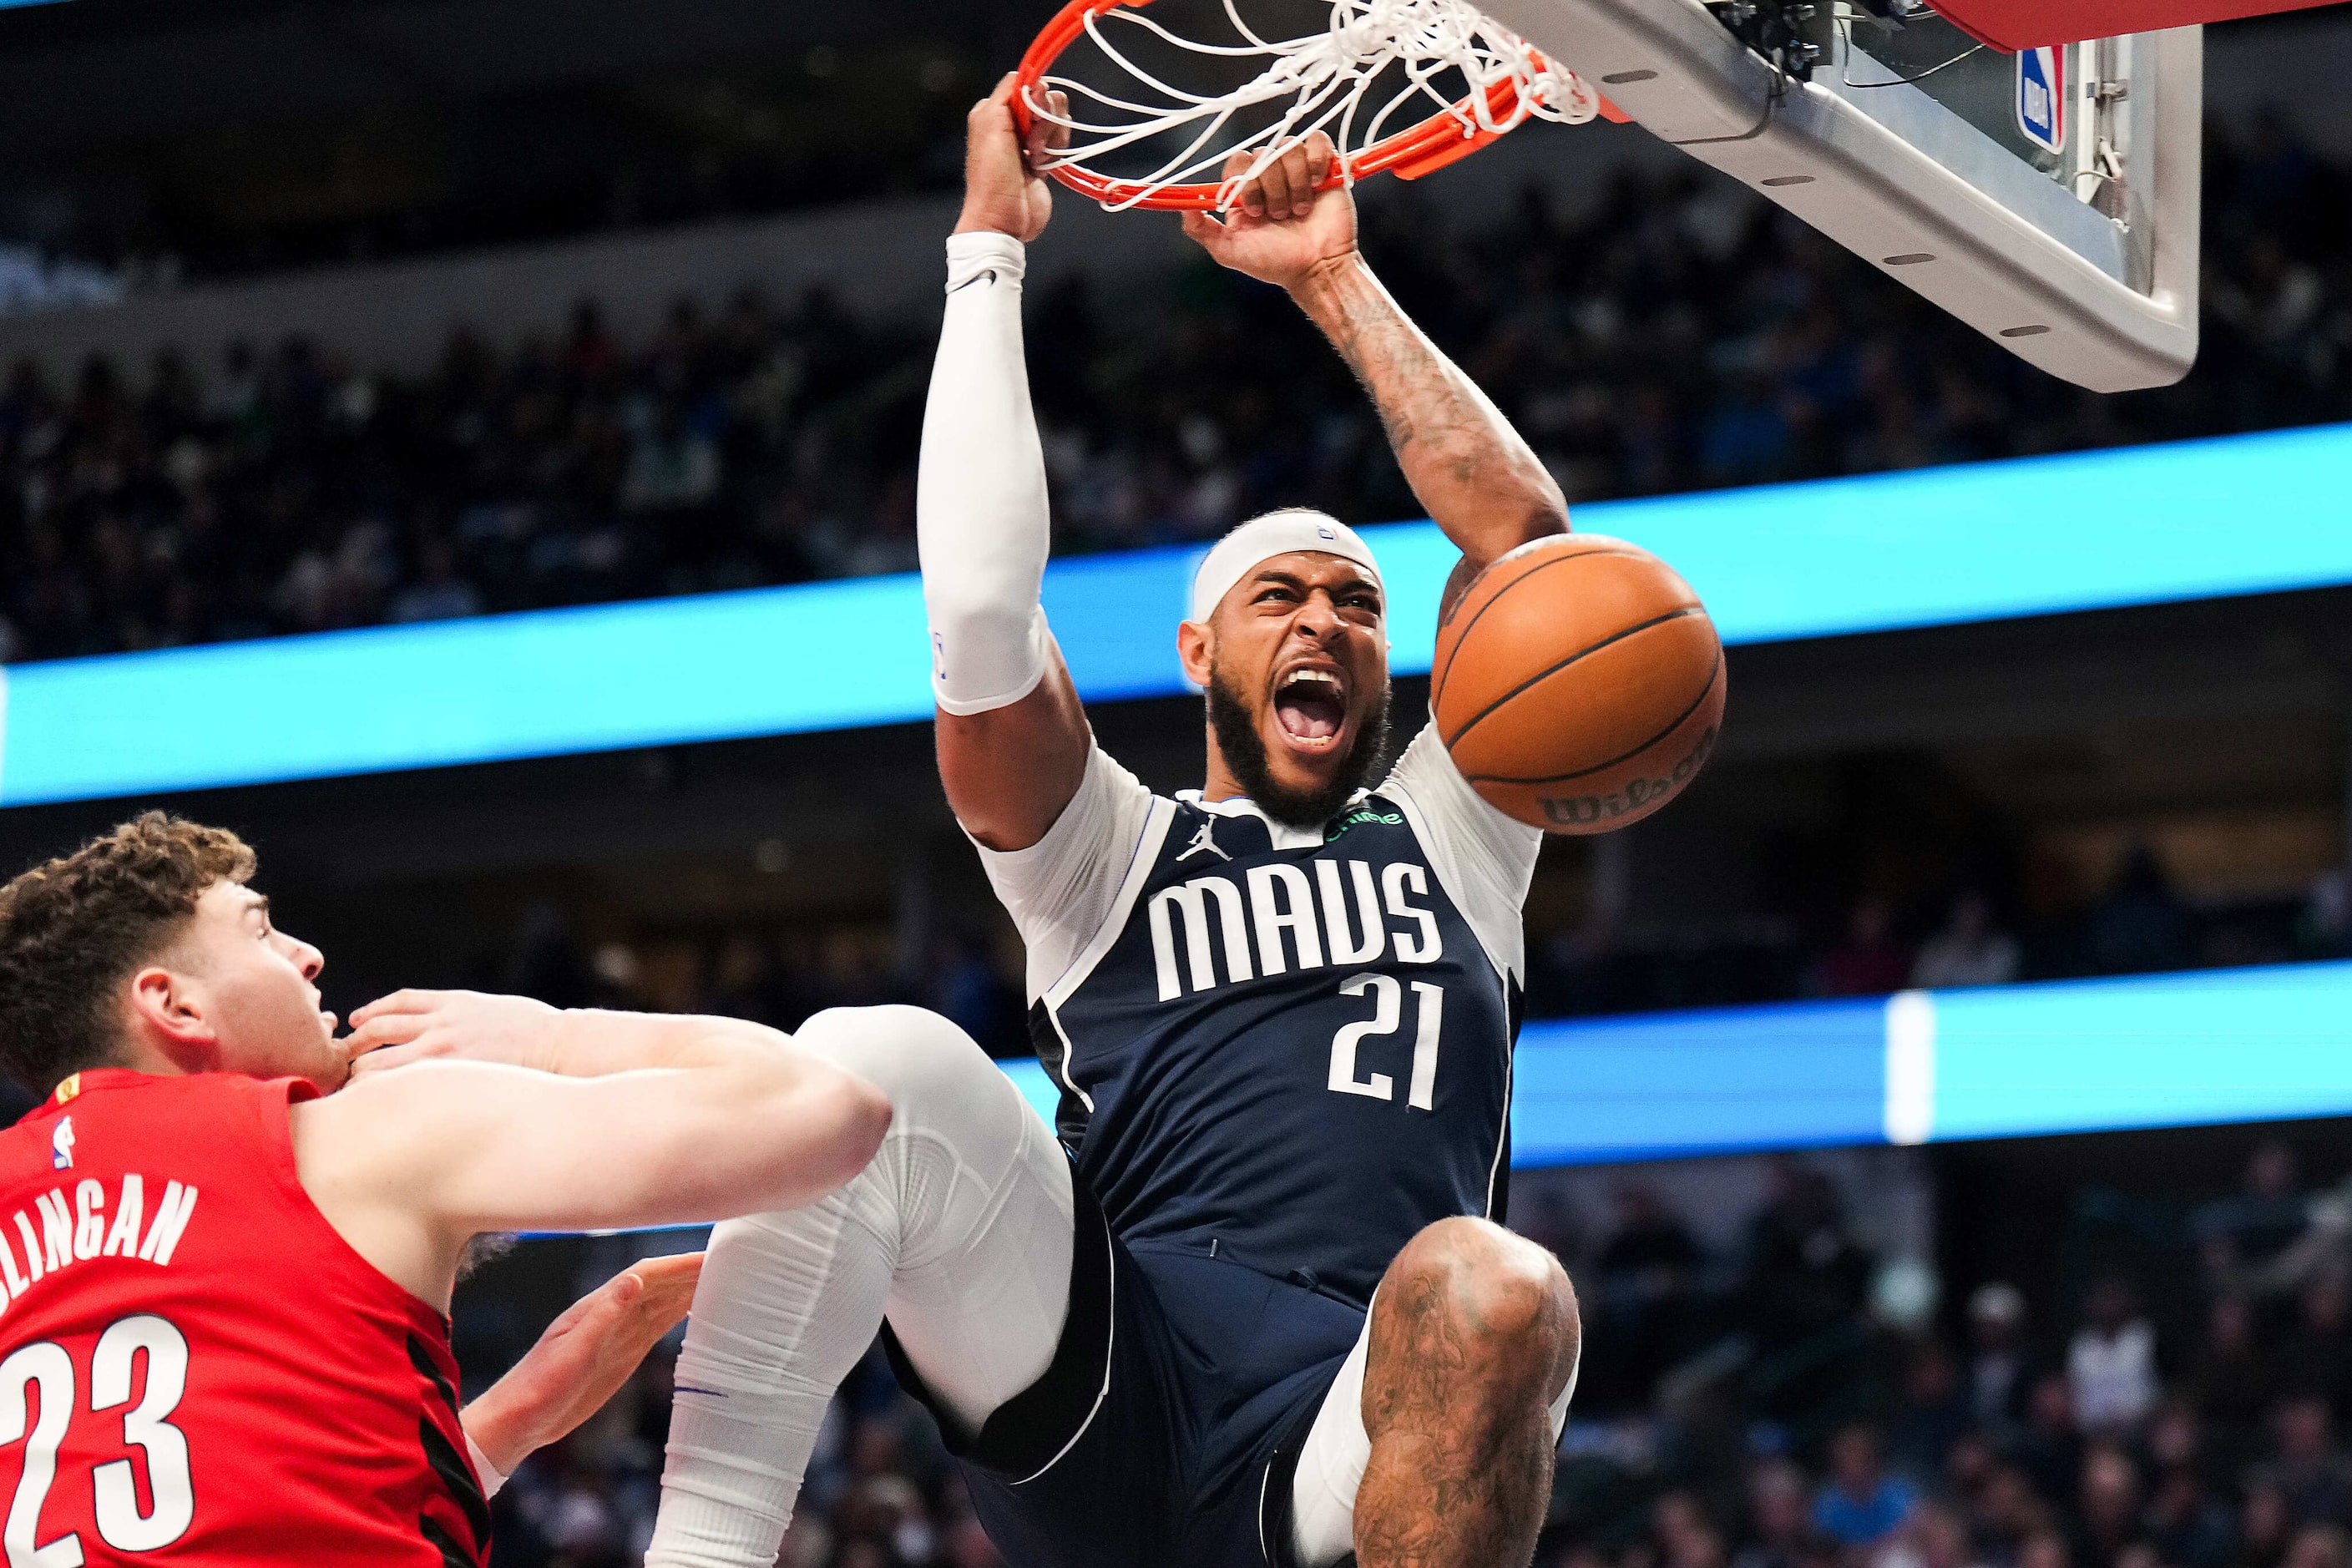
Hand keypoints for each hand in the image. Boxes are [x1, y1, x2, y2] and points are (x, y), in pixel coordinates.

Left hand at [344, 989, 562, 1078]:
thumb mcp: (493, 1008)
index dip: (371, 1012)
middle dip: (353, 1046)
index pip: (397, 1002)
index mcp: (452, 1001)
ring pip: (377, 1062)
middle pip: (377, 1030)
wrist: (557, 1043)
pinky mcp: (444, 1076)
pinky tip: (371, 1105)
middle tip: (340, 1061)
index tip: (358, 1023)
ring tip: (348, 1089)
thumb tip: (446, 1030)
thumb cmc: (534, 1031)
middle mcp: (439, 1022)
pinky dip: (378, 1094)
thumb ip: (463, 1013)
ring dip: (357, 1074)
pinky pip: (397, 1086)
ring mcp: (439, 1049)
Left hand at [460, 1251, 703, 1475]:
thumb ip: (604, 1315)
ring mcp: (618, 1334)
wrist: (519, 1420)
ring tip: (725, 1279)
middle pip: (659, 1285)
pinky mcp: (621, 1354)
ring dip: (690, 1289)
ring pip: (662, 1303)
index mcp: (598, 1307)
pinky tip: (695, 1311)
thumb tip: (635, 1279)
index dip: (679, 1264)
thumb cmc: (537, 1386)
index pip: (646, 1275)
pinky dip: (679, 1314)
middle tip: (732, 1263)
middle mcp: (611, 1314)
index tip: (711, 1257)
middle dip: (692, 1271)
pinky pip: (657, 1327)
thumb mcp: (571, 1351)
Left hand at [955, 72, 1066, 242]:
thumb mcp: (991, 122)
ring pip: (1058, 119)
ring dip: (1052, 139)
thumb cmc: (992, 175)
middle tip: (1031, 146)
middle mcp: (1011, 121)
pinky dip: (1057, 152)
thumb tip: (1033, 77)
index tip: (1030, 120)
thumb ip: (1010, 92)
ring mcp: (1030, 140)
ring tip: (1035, 160)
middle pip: (1047, 100)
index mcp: (994, 109)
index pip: (1027, 84)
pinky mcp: (1044, 158)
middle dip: (1045, 122)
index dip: (1036, 98)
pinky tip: (1042, 168)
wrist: (1002, 219)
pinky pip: (1062, 140)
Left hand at [1180, 132, 1358, 292]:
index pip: (1238, 162)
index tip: (1253, 210)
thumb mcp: (1229, 251)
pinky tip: (1316, 185)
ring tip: (1300, 210)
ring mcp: (1297, 168)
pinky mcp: (1324, 165)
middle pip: (1263, 153)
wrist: (1317, 268)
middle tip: (1279, 215)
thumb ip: (1200, 229)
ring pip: (1288, 147)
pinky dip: (1314, 159)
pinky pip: (1315, 140)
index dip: (1244, 180)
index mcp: (1246, 190)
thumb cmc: (1275, 263)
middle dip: (1271, 186)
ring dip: (1293, 182)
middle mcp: (1270, 175)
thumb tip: (1181, 205)